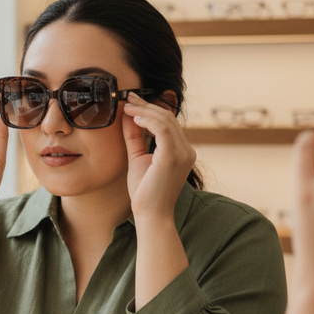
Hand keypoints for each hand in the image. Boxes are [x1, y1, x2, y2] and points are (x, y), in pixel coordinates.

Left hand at [122, 93, 195, 221]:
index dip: (150, 109)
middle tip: (127, 98)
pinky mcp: (172, 157)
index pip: (168, 122)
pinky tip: (134, 117)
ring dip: (144, 110)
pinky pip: (162, 129)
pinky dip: (147, 120)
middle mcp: (186, 151)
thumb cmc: (145, 192)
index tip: (132, 102)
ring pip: (166, 120)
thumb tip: (128, 117)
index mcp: (181, 151)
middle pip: (168, 117)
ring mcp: (182, 153)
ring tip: (126, 107)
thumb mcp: (138, 158)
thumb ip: (135, 138)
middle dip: (146, 105)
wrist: (150, 215)